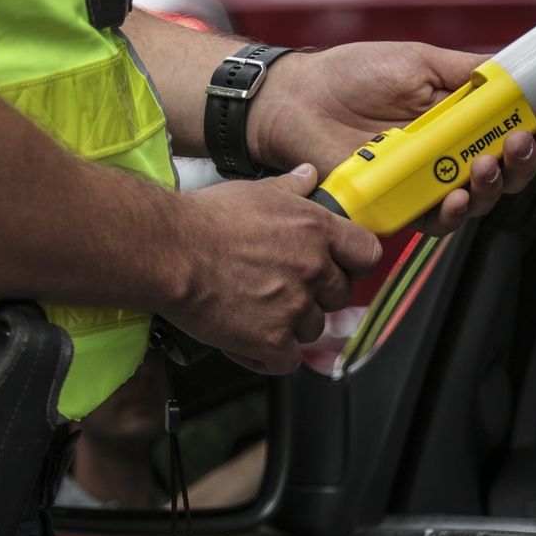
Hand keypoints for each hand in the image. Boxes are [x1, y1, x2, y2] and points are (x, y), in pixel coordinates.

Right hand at [164, 165, 382, 374]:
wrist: (167, 251)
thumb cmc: (205, 219)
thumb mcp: (257, 191)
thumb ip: (293, 187)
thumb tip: (310, 175)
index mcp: (317, 229)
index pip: (367, 254)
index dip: (353, 264)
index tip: (339, 268)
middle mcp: (313, 268)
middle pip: (339, 296)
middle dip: (316, 296)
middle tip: (281, 289)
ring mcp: (295, 306)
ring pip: (313, 329)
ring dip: (290, 326)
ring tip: (256, 311)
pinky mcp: (271, 339)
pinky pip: (287, 360)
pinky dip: (268, 355)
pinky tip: (246, 339)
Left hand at [248, 43, 535, 233]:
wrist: (299, 98)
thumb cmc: (353, 75)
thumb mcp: (420, 62)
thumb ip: (467, 72)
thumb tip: (513, 73)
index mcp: (459, 121)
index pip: (511, 133)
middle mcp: (448, 156)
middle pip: (504, 173)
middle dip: (523, 162)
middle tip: (521, 143)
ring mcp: (424, 184)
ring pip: (478, 201)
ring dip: (494, 186)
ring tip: (488, 164)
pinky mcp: (398, 207)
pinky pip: (435, 222)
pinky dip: (453, 214)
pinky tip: (457, 197)